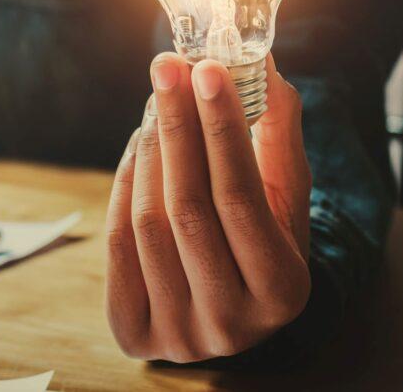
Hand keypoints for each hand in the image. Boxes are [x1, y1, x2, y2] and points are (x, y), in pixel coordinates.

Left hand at [105, 52, 310, 361]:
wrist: (230, 309)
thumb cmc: (263, 240)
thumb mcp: (286, 198)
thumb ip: (279, 137)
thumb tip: (264, 69)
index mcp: (283, 291)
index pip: (242, 196)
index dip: (220, 128)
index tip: (205, 69)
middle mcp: (232, 323)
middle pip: (188, 207)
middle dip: (176, 127)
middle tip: (167, 68)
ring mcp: (179, 334)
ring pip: (147, 222)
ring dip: (148, 150)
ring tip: (156, 104)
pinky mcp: (134, 333)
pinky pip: (116, 242)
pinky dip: (124, 185)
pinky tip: (139, 147)